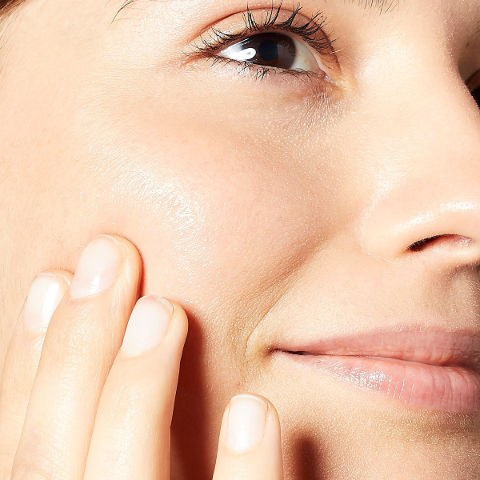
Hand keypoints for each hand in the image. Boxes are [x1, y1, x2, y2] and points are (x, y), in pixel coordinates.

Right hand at [0, 234, 282, 478]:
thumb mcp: (113, 478)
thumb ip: (100, 441)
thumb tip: (102, 347)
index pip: (25, 446)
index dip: (31, 361)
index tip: (56, 281)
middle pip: (54, 456)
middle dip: (76, 347)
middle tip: (112, 257)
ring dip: (136, 393)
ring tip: (164, 310)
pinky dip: (240, 478)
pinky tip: (256, 409)